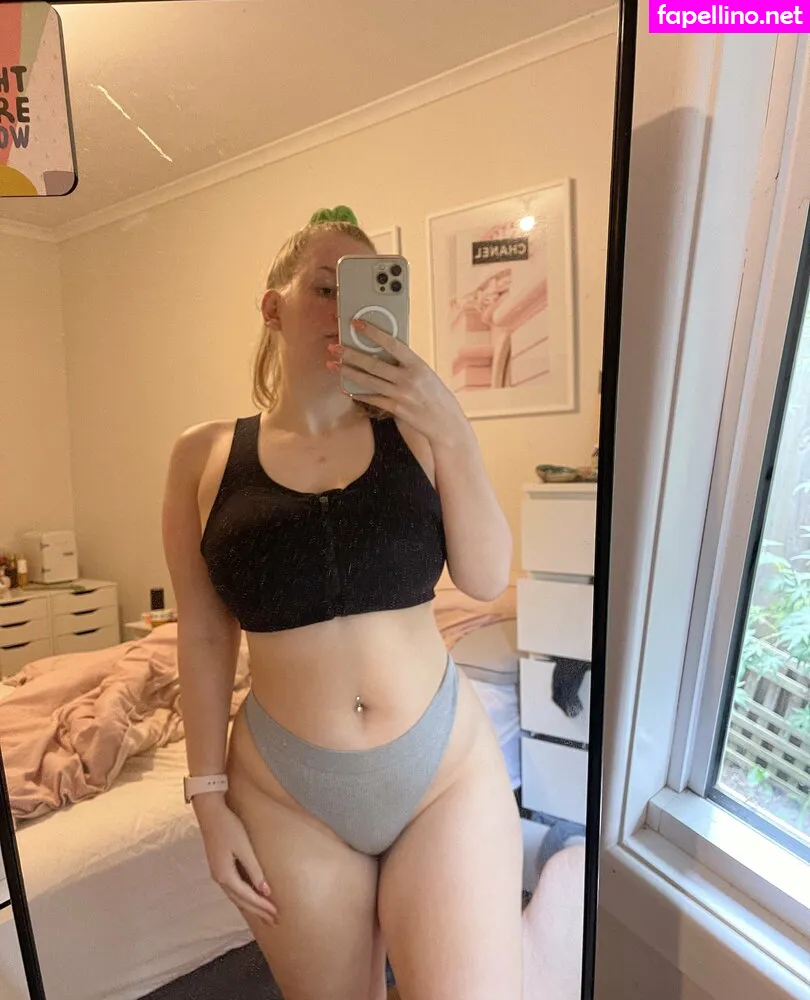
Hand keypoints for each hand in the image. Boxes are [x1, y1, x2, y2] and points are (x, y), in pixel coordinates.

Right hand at [194, 795, 277, 926]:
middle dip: (258, 911)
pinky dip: (244, 897)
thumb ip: (254, 870)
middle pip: (241, 900)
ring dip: (251, 906)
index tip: (277, 914)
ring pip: (236, 896)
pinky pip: (233, 888)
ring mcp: (218, 873)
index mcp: (225, 875)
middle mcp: (220, 878)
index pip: (248, 897)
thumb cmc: (228, 826)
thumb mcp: (244, 848)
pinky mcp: (219, 867)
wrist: (210, 812)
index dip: (262, 906)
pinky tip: (250, 898)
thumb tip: (265, 891)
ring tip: (265, 914)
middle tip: (275, 921)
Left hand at [327, 320, 468, 446]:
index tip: (357, 324)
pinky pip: (372, 398)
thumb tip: (384, 351)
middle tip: (334, 347)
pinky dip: (358, 392)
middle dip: (350, 354)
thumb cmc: (436, 395)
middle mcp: (408, 378)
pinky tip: (345, 387)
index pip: (392, 344)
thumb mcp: (425, 373)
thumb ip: (407, 363)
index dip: (373, 333)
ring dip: (348, 372)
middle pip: (373, 364)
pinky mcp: (396, 408)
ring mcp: (401, 394)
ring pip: (368, 381)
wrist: (446, 422)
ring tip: (333, 364)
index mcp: (417, 364)